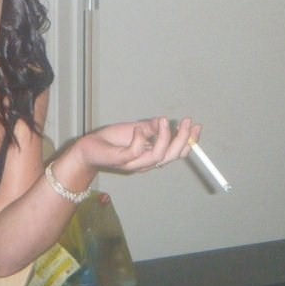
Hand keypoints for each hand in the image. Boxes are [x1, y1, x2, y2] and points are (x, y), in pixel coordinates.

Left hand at [72, 117, 200, 174]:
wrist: (88, 149)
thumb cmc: (110, 140)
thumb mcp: (135, 129)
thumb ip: (151, 128)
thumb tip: (166, 122)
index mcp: (152, 156)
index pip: (176, 153)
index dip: (189, 141)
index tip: (196, 126)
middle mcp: (146, 163)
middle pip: (172, 156)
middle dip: (183, 139)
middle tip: (187, 122)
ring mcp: (134, 164)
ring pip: (158, 156)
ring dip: (165, 138)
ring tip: (164, 121)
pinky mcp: (120, 160)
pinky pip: (135, 152)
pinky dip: (140, 138)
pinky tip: (139, 128)